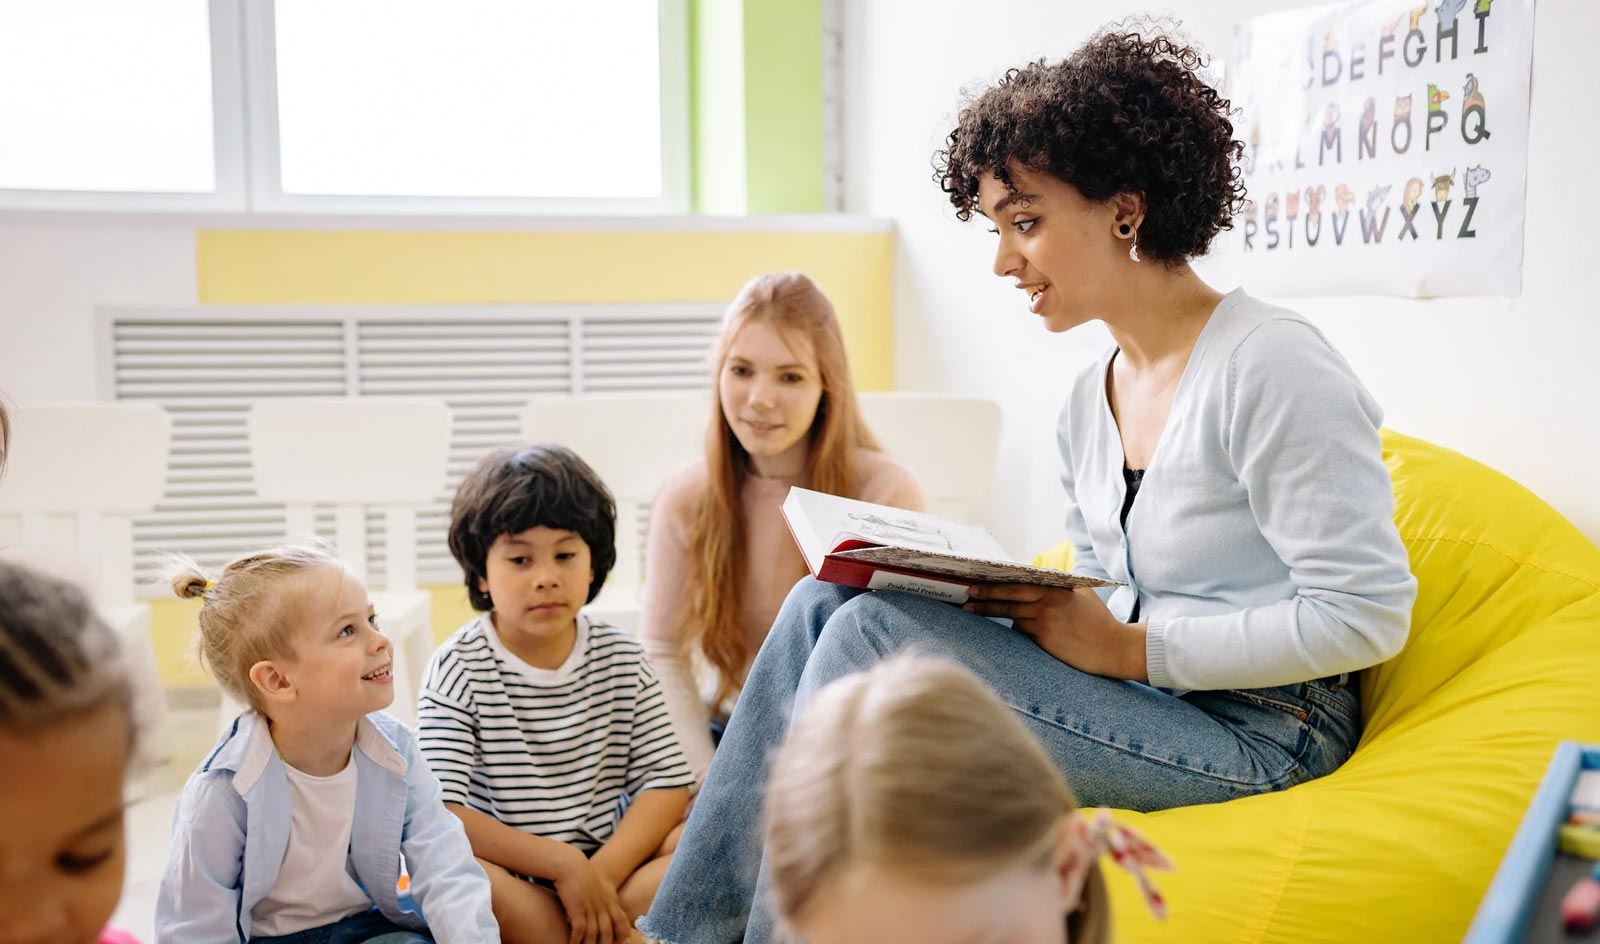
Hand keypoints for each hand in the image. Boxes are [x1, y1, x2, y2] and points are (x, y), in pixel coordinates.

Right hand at [552, 848, 632, 943]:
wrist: (570, 864)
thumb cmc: (580, 874)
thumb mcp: (596, 885)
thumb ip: (599, 898)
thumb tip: (591, 914)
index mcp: (609, 898)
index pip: (621, 919)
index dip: (623, 933)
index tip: (624, 942)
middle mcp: (602, 904)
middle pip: (609, 930)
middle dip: (607, 943)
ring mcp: (591, 907)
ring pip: (595, 933)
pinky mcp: (578, 908)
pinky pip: (580, 930)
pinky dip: (577, 940)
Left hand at [963, 584, 1147, 679]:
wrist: (1114, 648)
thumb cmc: (1099, 622)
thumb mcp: (1083, 595)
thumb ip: (1061, 587)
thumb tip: (1039, 578)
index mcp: (1057, 588)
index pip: (1020, 582)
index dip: (997, 582)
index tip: (978, 580)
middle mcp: (1049, 602)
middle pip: (1009, 597)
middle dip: (984, 597)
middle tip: (966, 597)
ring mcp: (1046, 621)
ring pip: (1013, 617)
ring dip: (996, 614)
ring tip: (972, 611)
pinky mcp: (1045, 640)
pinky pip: (1023, 634)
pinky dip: (1020, 632)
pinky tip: (1022, 632)